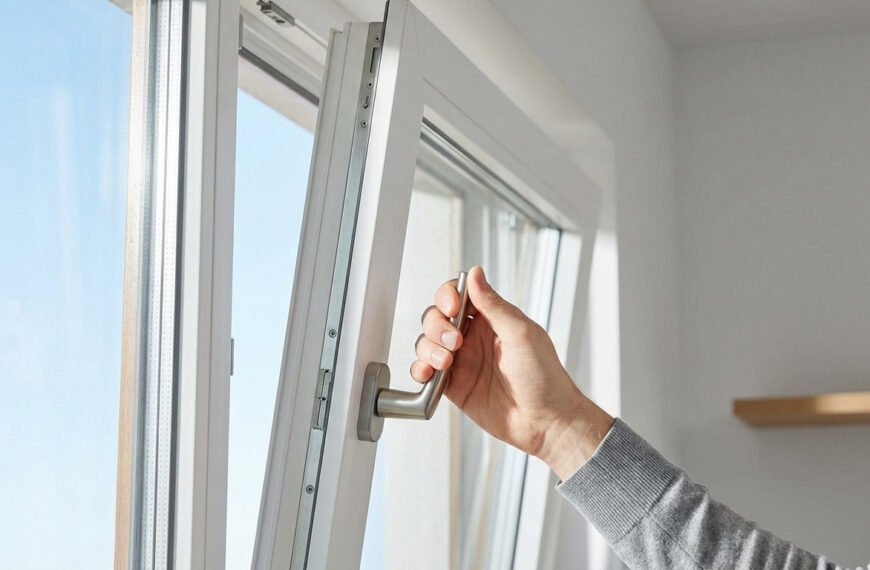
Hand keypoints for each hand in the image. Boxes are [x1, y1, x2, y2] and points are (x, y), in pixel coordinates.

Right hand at [411, 266, 613, 479]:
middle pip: (437, 318)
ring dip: (428, 348)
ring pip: (427, 343)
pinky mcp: (454, 386)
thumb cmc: (544, 378)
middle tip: (455, 342)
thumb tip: (475, 274)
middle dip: (437, 326)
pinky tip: (428, 374)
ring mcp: (462, 361)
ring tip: (446, 362)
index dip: (448, 297)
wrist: (546, 422)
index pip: (459, 295)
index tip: (452, 308)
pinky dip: (420, 369)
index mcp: (492, 319)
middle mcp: (473, 337)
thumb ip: (494, 305)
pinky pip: (426, 372)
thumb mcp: (521, 334)